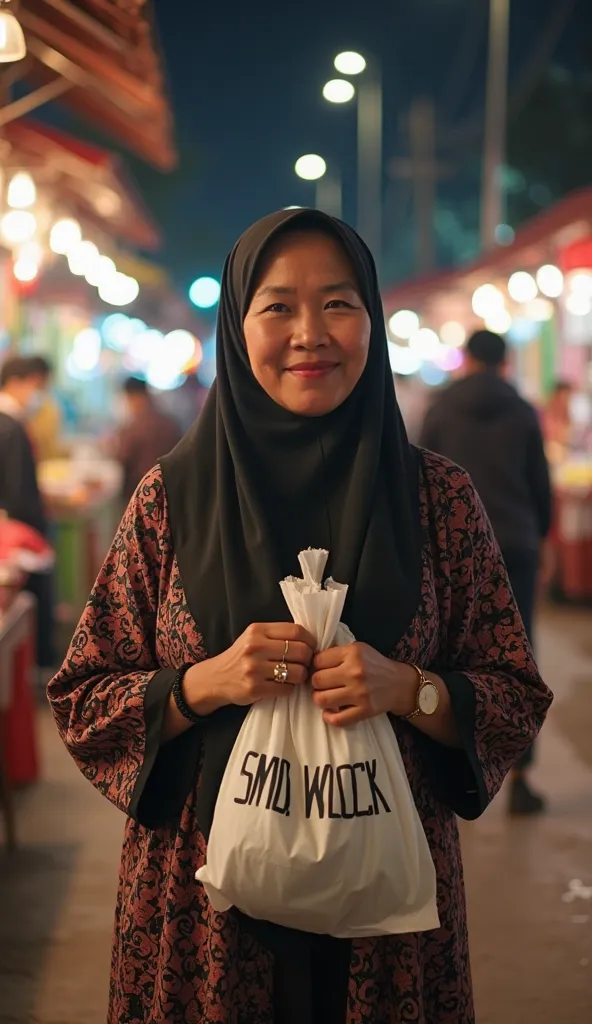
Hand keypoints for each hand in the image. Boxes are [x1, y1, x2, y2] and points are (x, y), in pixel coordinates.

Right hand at [184, 622, 315, 712]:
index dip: (310, 640)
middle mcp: (255, 647)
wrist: (216, 678)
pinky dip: (290, 688)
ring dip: (301, 676)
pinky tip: (283, 686)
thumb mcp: (254, 637)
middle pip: (300, 651)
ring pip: (297, 672)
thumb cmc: (241, 657)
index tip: (311, 648)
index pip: (296, 631)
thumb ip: (277, 635)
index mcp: (258, 630)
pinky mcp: (254, 688)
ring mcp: (254, 669)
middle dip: (308, 660)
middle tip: (305, 665)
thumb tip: (310, 641)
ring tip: (295, 676)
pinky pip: (286, 689)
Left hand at [311, 642, 414, 726]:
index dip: (315, 666)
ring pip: (322, 700)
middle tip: (323, 685)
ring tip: (326, 697)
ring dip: (320, 699)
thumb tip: (310, 663)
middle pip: (317, 680)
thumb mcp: (358, 649)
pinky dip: (329, 717)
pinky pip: (337, 719)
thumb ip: (337, 653)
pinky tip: (331, 712)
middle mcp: (356, 672)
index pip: (318, 660)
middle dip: (316, 683)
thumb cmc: (375, 665)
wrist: (400, 684)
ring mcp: (360, 693)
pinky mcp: (365, 710)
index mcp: (353, 653)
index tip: (321, 670)